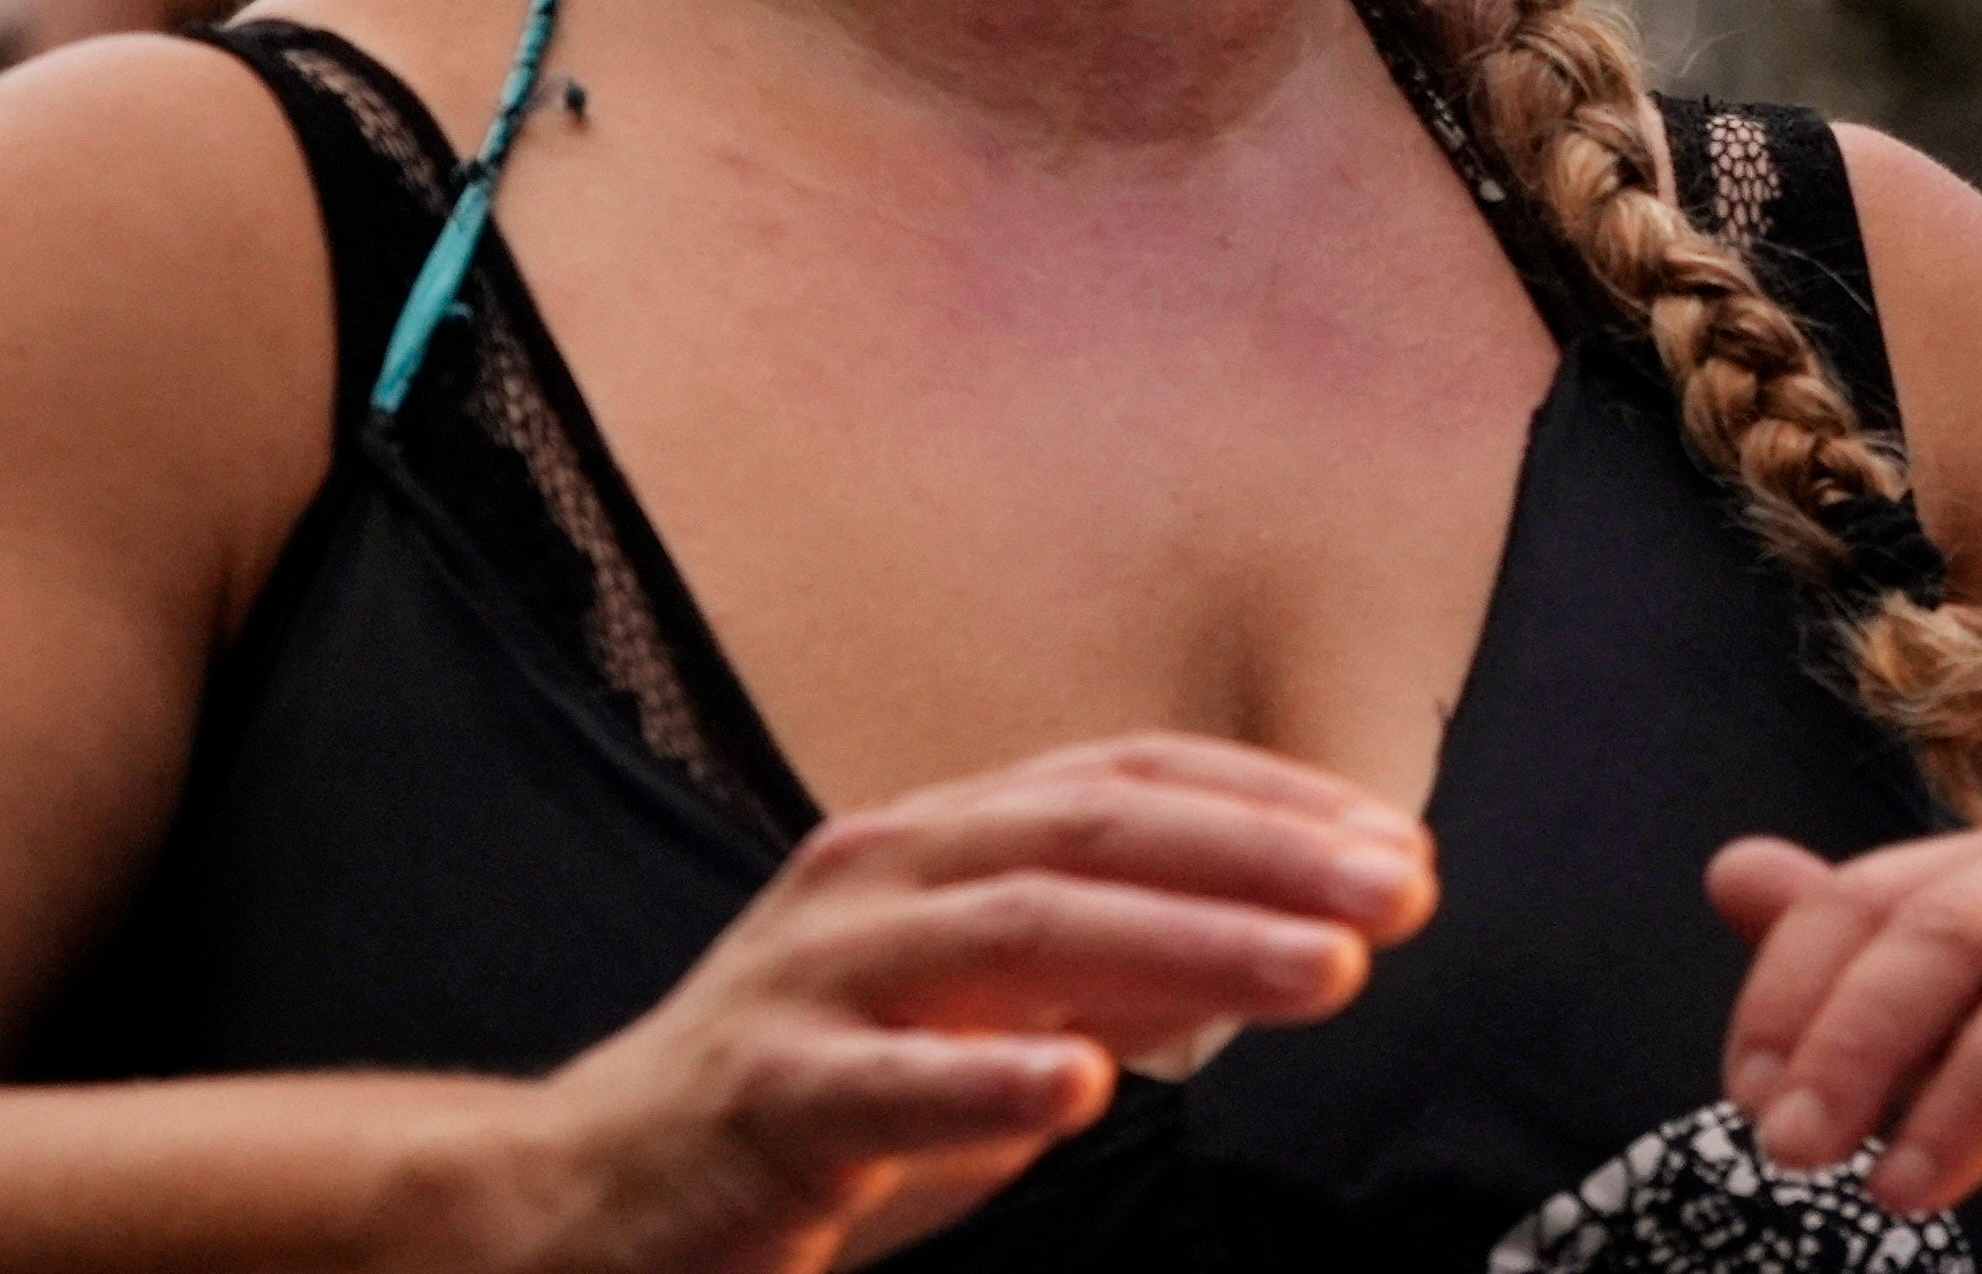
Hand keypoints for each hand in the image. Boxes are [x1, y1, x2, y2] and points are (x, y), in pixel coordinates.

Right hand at [498, 733, 1435, 1273]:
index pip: (1129, 779)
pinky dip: (989, 1078)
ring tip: (1321, 973)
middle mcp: (881, 876)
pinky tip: (1086, 1086)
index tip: (1399, 843)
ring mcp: (815, 980)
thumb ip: (1124, 981)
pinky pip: (884, 1082)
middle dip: (1267, 857)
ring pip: (1023, 932)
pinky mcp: (761, 1098)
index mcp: (939, 841)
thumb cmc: (815, 1106)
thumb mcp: (993, 1025)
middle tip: (1401, 893)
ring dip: (1190, 947)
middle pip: (1098, 833)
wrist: (580, 1203)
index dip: (1272, 800)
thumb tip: (1286, 941)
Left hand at [1708, 812, 1981, 1273]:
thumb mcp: (1975, 1085)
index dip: (1797, 991)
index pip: (1885, 894)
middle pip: (1955, 918)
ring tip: (1903, 1188)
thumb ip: (1867, 988)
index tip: (1751, 1101)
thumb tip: (1730, 871)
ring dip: (1966, 1079)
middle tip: (1792, 1151)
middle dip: (1855, 1039)